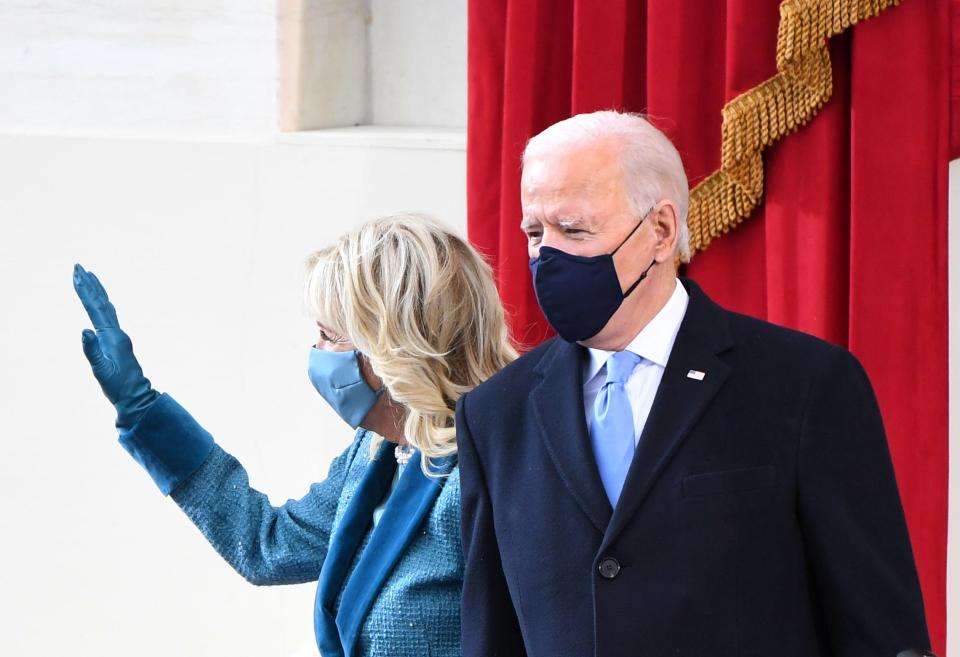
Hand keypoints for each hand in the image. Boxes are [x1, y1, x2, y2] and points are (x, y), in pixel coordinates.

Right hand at [73, 264, 159, 432]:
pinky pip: (108, 316)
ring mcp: (118, 336)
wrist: (136, 396)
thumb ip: (92, 351)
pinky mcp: (118, 342)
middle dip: (89, 284)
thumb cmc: (118, 386)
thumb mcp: (102, 370)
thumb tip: (84, 330)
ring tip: (88, 277)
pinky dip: (102, 304)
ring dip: (96, 291)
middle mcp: (117, 332)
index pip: (95, 308)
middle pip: (101, 302)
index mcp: (113, 337)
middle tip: (78, 266)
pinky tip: (101, 302)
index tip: (77, 274)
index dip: (85, 291)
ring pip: (106, 307)